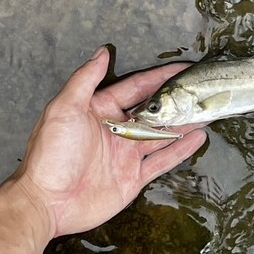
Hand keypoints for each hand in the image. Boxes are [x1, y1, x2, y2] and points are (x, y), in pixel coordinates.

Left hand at [14, 47, 206, 237]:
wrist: (47, 201)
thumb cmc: (51, 153)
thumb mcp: (64, 108)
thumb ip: (85, 79)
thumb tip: (101, 52)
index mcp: (102, 109)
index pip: (138, 87)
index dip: (160, 77)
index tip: (181, 68)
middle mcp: (118, 129)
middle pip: (155, 111)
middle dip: (177, 100)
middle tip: (200, 90)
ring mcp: (127, 154)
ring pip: (163, 134)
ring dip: (184, 124)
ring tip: (206, 112)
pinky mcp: (133, 176)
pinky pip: (162, 160)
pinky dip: (181, 150)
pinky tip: (197, 138)